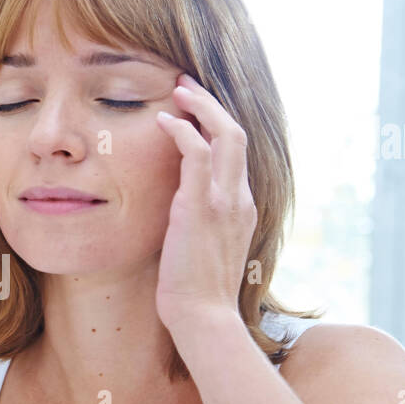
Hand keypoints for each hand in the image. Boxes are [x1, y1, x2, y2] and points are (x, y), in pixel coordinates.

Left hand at [153, 73, 257, 336]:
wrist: (204, 318)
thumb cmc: (198, 294)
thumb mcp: (205, 251)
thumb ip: (201, 225)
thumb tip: (180, 215)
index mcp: (242, 207)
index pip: (236, 153)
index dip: (217, 125)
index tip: (195, 110)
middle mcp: (240, 198)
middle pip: (236, 133)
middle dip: (211, 104)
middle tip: (185, 85)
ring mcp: (224, 200)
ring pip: (224, 134)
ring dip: (199, 106)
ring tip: (176, 90)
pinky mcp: (201, 206)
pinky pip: (195, 153)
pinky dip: (180, 130)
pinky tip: (162, 121)